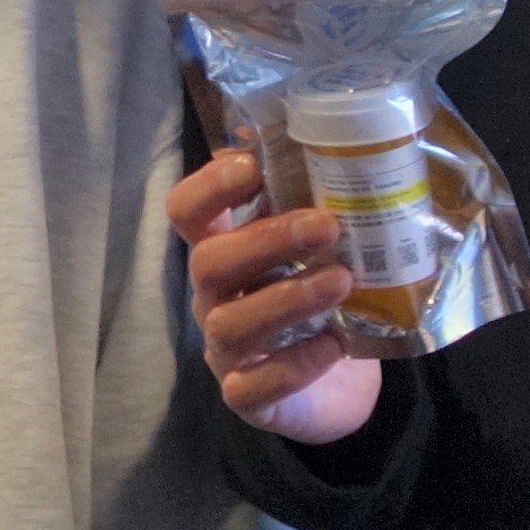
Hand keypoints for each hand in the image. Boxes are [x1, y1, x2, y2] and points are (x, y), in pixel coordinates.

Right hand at [174, 147, 381, 445]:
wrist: (341, 388)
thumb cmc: (323, 303)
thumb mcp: (316, 250)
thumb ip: (310, 201)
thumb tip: (324, 133)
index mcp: (223, 249)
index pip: (187, 211)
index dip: (209, 187)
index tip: (251, 165)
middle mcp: (213, 296)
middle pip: (209, 262)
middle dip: (266, 239)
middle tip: (326, 225)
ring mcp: (226, 350)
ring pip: (231, 322)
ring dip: (289, 297)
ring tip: (342, 280)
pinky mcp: (249, 397)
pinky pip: (254, 385)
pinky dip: (294, 363)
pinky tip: (335, 345)